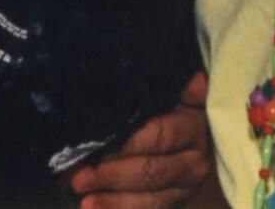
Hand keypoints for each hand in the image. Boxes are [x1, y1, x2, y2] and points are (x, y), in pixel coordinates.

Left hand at [67, 70, 214, 207]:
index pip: (161, 136)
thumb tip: (196, 79)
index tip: (99, 146)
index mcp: (193, 127)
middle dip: (112, 176)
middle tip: (78, 179)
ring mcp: (185, 189)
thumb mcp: (167, 93)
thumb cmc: (161, 106)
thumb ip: (178, 88)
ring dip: (114, 201)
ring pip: (150, 199)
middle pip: (152, 171)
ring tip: (83, 203)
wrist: (176, 135)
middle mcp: (195, 161)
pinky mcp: (174, 204)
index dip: (130, 143)